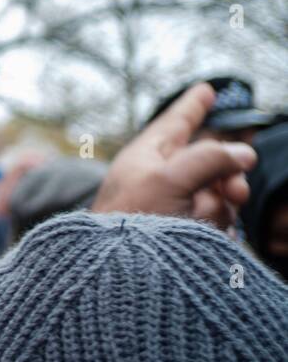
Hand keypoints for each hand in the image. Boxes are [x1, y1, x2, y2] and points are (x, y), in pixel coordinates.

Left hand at [91, 83, 256, 228]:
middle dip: (225, 173)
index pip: (174, 123)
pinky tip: (211, 235)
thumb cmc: (132, 219)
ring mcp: (170, 206)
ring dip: (219, 206)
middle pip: (205, 160)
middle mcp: (156, 178)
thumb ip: (208, 159)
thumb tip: (242, 153)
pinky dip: (217, 226)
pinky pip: (213, 221)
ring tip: (203, 222)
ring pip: (214, 193)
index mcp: (144, 156)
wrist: (119, 272)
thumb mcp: (169, 179)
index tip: (206, 89)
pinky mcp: (181, 232)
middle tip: (234, 190)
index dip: (192, 106)